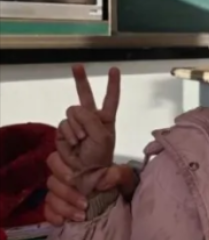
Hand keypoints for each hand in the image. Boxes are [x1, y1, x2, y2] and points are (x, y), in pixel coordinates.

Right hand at [44, 151, 137, 224]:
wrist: (125, 203)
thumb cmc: (123, 186)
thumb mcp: (127, 178)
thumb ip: (118, 174)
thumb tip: (100, 181)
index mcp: (79, 164)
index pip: (56, 159)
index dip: (61, 169)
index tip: (75, 180)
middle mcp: (66, 176)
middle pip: (52, 181)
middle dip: (67, 193)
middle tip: (85, 204)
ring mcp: (60, 192)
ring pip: (50, 197)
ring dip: (64, 207)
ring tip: (81, 216)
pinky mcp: (58, 208)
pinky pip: (47, 210)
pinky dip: (53, 216)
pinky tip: (62, 222)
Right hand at [56, 65, 119, 193]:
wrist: (85, 174)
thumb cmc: (100, 157)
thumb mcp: (102, 137)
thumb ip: (91, 120)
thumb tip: (78, 113)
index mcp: (106, 119)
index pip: (110, 99)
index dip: (112, 84)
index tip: (114, 69)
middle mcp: (91, 119)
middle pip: (85, 96)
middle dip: (81, 80)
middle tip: (77, 66)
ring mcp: (76, 125)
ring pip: (71, 113)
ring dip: (76, 127)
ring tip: (82, 141)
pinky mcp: (64, 133)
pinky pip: (63, 125)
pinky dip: (68, 134)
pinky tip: (74, 144)